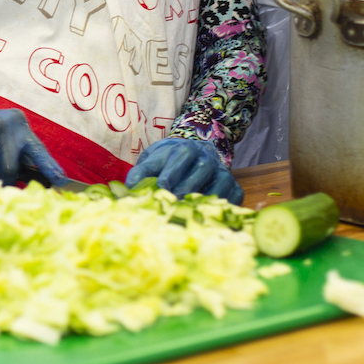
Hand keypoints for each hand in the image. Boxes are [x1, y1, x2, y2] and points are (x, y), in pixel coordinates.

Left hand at [126, 138, 241, 203]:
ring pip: (219, 183)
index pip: (180, 157)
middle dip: (186, 187)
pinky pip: (233, 197)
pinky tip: (207, 216)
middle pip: (201, 170)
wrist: (193, 154)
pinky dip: (223, 206)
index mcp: (185, 147)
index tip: (162, 187)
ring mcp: (222, 171)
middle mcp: (206, 157)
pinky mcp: (233, 186)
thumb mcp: (152, 159)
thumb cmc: (168, 161)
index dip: (171, 172)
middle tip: (173, 203)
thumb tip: (130, 187)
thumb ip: (141, 171)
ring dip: (204, 198)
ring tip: (188, 212)